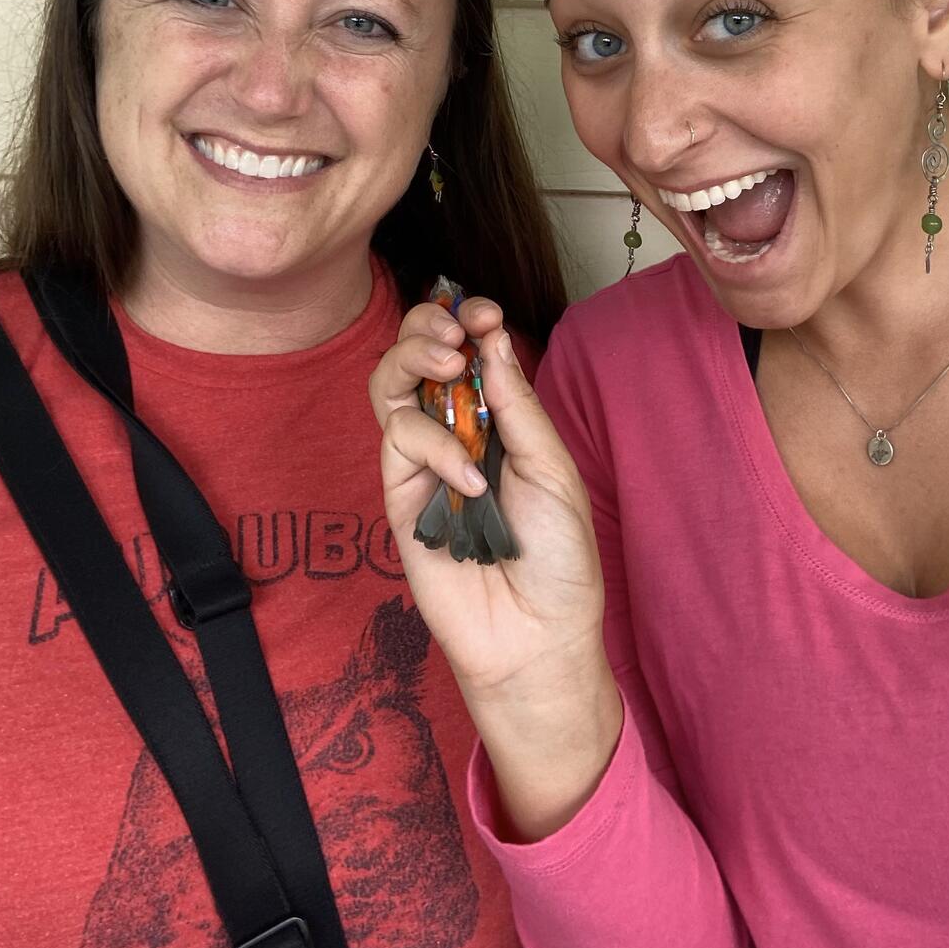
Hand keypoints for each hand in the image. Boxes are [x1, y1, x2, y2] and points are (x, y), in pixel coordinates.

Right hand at [368, 297, 611, 715]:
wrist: (537, 635)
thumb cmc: (559, 559)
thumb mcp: (553, 468)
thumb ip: (518, 405)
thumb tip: (492, 338)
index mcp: (498, 420)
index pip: (468, 352)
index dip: (467, 320)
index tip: (481, 312)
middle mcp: (455, 434)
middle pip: (415, 357)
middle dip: (426, 328)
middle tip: (453, 331)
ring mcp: (423, 465)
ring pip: (390, 388)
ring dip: (413, 360)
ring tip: (449, 363)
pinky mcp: (399, 498)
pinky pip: (400, 444)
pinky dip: (435, 446)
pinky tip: (470, 478)